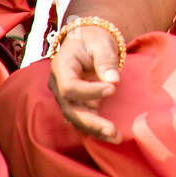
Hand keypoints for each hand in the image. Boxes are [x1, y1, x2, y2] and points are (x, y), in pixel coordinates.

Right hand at [48, 24, 122, 142]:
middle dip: (90, 121)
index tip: (112, 88)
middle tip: (111, 129)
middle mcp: (59, 86)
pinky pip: (84, 120)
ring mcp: (67, 98)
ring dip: (95, 130)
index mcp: (61, 67)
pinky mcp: (78, 104)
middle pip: (70, 109)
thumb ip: (105, 60)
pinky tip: (113, 137)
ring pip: (76, 119)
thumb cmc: (92, 39)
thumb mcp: (100, 42)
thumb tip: (113, 79)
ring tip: (116, 137)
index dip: (89, 91)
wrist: (87, 40)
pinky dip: (97, 130)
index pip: (70, 87)